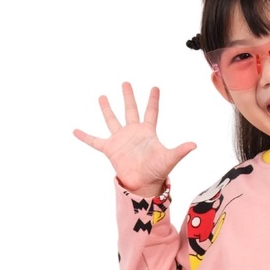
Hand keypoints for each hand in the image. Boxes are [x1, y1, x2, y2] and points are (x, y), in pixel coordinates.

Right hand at [73, 83, 195, 196]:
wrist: (143, 186)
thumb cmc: (157, 172)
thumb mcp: (169, 159)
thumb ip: (180, 150)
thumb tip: (195, 145)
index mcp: (148, 132)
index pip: (151, 112)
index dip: (153, 100)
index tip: (155, 87)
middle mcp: (133, 133)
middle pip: (130, 110)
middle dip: (128, 96)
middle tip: (126, 83)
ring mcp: (121, 140)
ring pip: (112, 120)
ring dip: (107, 109)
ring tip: (102, 96)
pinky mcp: (110, 149)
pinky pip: (94, 141)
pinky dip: (85, 136)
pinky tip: (75, 130)